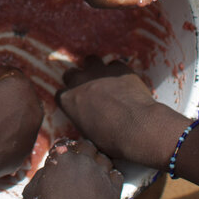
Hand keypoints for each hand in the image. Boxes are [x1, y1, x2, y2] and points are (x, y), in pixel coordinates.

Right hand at [0, 65, 43, 179]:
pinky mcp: (27, 149)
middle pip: (21, 95)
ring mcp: (33, 130)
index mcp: (21, 85)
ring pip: (21, 118)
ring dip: (8, 116)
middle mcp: (34, 106)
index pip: (10, 73)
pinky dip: (7, 136)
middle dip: (6, 96)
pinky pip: (17, 138)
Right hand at [57, 57, 186, 167]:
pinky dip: (117, 72)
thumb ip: (84, 120)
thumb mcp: (89, 135)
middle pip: (71, 73)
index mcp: (68, 100)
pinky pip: (115, 65)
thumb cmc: (112, 139)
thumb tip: (90, 122)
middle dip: (78, 80)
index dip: (69, 100)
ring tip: (104, 79)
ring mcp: (99, 72)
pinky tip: (125, 82)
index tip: (78, 105)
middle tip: (89, 91)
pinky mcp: (119, 68)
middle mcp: (79, 82)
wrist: (137, 127)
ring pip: (90, 60)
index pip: (60, 95)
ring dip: (95, 68)